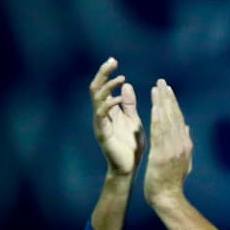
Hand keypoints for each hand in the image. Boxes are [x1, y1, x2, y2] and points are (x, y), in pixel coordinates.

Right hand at [90, 57, 144, 176]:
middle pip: (96, 89)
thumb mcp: (133, 120)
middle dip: (103, 74)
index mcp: (110, 111)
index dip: (107, 73)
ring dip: (108, 87)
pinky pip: (101, 116)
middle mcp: (102, 115)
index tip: (115, 61)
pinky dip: (109, 105)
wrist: (129, 168)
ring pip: (96, 99)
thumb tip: (127, 85)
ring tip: (120, 79)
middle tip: (112, 61)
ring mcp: (100, 123)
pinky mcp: (102, 133)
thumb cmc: (131, 146)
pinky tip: (119, 99)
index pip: (104, 87)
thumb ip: (129, 104)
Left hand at [143, 78, 193, 208]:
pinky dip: (158, 117)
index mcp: (186, 145)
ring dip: (162, 102)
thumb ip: (185, 144)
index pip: (179, 119)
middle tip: (162, 82)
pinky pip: (160, 131)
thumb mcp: (183, 162)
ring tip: (157, 88)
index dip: (173, 104)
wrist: (168, 197)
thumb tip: (185, 127)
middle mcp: (181, 144)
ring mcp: (173, 149)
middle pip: (174, 116)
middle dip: (168, 98)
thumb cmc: (171, 182)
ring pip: (168, 120)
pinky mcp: (163, 153)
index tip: (167, 90)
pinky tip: (154, 105)